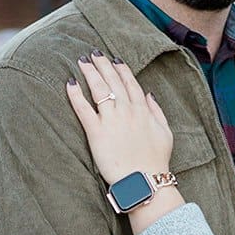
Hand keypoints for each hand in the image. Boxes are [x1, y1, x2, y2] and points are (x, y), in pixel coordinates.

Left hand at [66, 52, 172, 186]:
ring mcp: (112, 121)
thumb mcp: (165, 132)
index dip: (121, 70)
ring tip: (82, 61)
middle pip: (113, 82)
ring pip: (99, 90)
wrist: (145, 181)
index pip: (130, 83)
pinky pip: (84, 110)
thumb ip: (156, 111)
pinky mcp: (97, 133)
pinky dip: (76, 95)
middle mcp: (127, 111)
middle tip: (94, 53)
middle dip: (103, 65)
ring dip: (90, 73)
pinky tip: (70, 84)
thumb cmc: (156, 160)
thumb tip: (149, 94)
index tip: (114, 59)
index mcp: (142, 111)